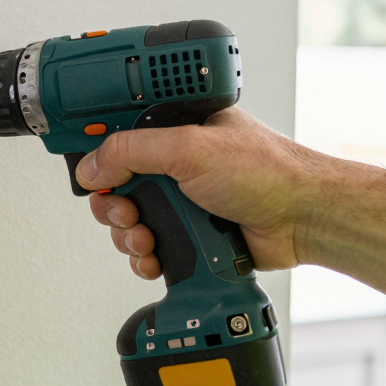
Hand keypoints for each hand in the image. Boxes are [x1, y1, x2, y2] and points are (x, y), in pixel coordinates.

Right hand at [75, 108, 323, 280]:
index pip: (119, 134)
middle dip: (113, 204)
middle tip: (126, 211)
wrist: (302, 219)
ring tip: (147, 238)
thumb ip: (133, 152)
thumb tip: (92, 167)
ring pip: (129, 221)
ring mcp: (182, 200)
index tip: (83, 168)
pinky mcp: (189, 234)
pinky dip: (145, 258)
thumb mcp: (189, 148)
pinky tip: (156, 257)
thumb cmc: (267, 171)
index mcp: (175, 128)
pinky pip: (149, 249)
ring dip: (128, 235)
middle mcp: (176, 163)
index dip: (95, 150)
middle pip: (116, 184)